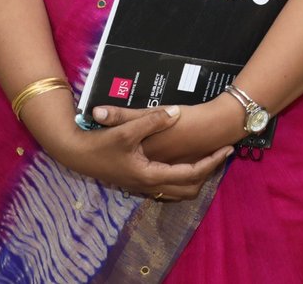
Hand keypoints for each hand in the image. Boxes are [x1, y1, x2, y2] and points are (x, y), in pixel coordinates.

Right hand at [39, 104, 231, 200]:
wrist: (75, 154)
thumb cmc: (100, 144)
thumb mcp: (127, 129)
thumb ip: (153, 120)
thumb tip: (176, 112)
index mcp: (150, 175)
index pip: (191, 174)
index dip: (212, 162)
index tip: (227, 149)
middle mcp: (149, 185)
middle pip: (189, 189)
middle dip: (208, 173)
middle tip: (221, 155)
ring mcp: (142, 185)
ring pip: (178, 191)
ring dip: (195, 178)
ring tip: (208, 158)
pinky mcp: (136, 181)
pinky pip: (167, 186)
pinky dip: (180, 178)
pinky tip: (183, 160)